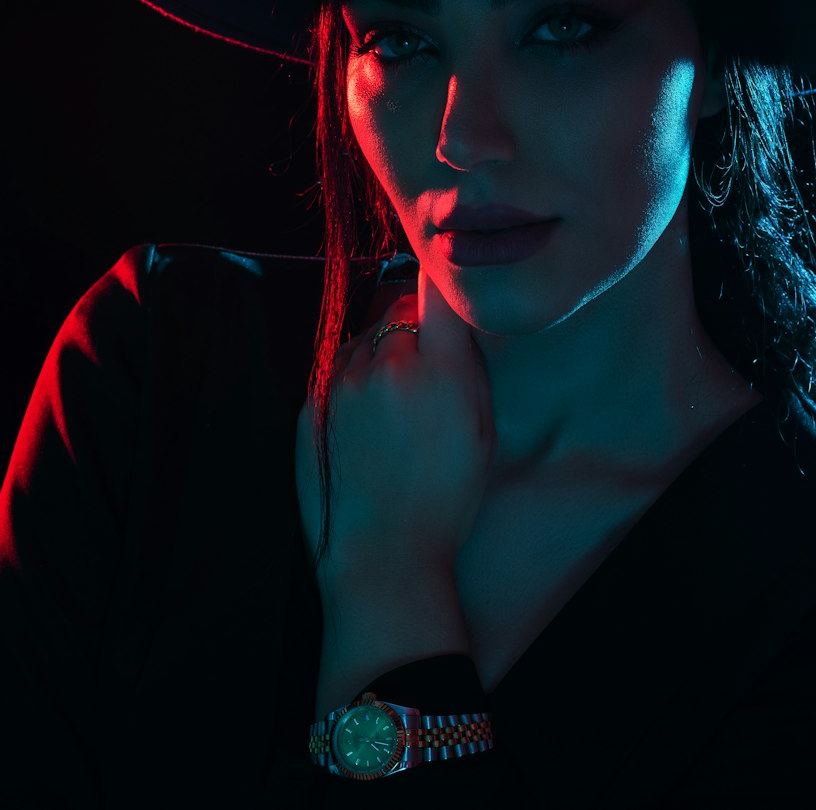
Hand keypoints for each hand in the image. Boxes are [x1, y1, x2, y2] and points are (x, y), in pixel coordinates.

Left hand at [296, 265, 496, 586]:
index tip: (449, 284)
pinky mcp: (312, 402)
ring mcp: (342, 381)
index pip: (437, 288)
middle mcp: (386, 362)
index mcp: (438, 367)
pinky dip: (355, 378)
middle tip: (428, 366)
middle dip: (414, 326)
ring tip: (397, 404)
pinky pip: (338, 367)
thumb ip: (467, 363)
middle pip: (399, 309)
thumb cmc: (445, 497)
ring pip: (367, 336)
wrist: (384, 556)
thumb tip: (455, 319)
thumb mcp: (481, 427)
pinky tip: (370, 421)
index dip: (444, 283)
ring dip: (382, 351)